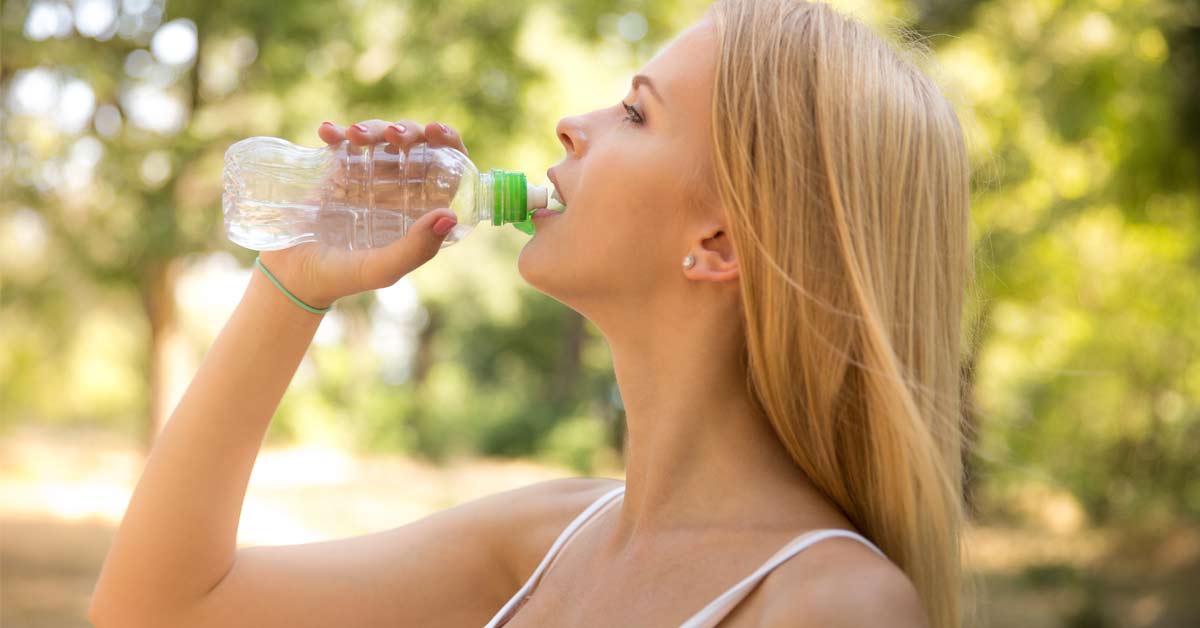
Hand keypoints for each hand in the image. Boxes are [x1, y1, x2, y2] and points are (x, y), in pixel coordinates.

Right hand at [257, 119, 470, 308]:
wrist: (291, 275)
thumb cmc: (342, 276)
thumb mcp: (382, 268)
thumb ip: (416, 248)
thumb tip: (450, 214)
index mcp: (418, 211)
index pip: (447, 169)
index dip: (449, 144)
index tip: (436, 133)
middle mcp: (397, 190)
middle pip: (415, 146)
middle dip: (408, 130)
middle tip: (394, 135)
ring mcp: (366, 178)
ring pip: (380, 137)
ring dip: (373, 128)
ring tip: (355, 136)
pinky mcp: (335, 170)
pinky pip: (341, 142)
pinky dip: (336, 132)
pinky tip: (327, 133)